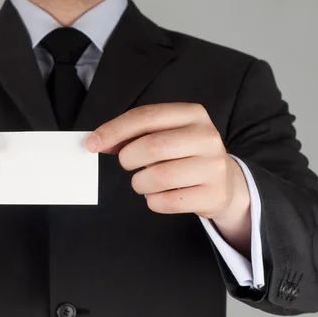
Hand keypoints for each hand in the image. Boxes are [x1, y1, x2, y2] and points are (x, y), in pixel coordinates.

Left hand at [85, 103, 250, 250]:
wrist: (225, 183)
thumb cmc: (184, 155)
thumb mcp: (166, 135)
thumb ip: (133, 135)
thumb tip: (97, 141)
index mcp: (192, 114)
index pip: (146, 117)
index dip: (114, 130)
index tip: (92, 143)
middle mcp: (207, 137)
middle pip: (152, 146)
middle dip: (128, 159)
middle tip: (127, 165)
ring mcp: (213, 167)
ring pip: (158, 177)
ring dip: (140, 183)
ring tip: (144, 182)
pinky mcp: (213, 194)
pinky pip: (167, 202)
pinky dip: (153, 201)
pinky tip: (158, 196)